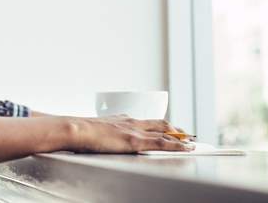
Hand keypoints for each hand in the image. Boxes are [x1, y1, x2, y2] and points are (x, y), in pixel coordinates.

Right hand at [64, 114, 195, 153]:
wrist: (77, 129)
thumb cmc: (81, 132)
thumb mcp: (97, 130)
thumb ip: (106, 134)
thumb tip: (103, 139)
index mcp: (122, 120)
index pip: (145, 122)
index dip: (159, 126)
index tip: (167, 128)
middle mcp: (131, 121)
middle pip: (159, 123)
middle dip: (174, 129)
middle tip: (186, 134)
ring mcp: (135, 130)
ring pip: (164, 131)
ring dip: (179, 137)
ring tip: (191, 142)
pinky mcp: (135, 140)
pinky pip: (162, 142)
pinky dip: (176, 145)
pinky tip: (185, 148)